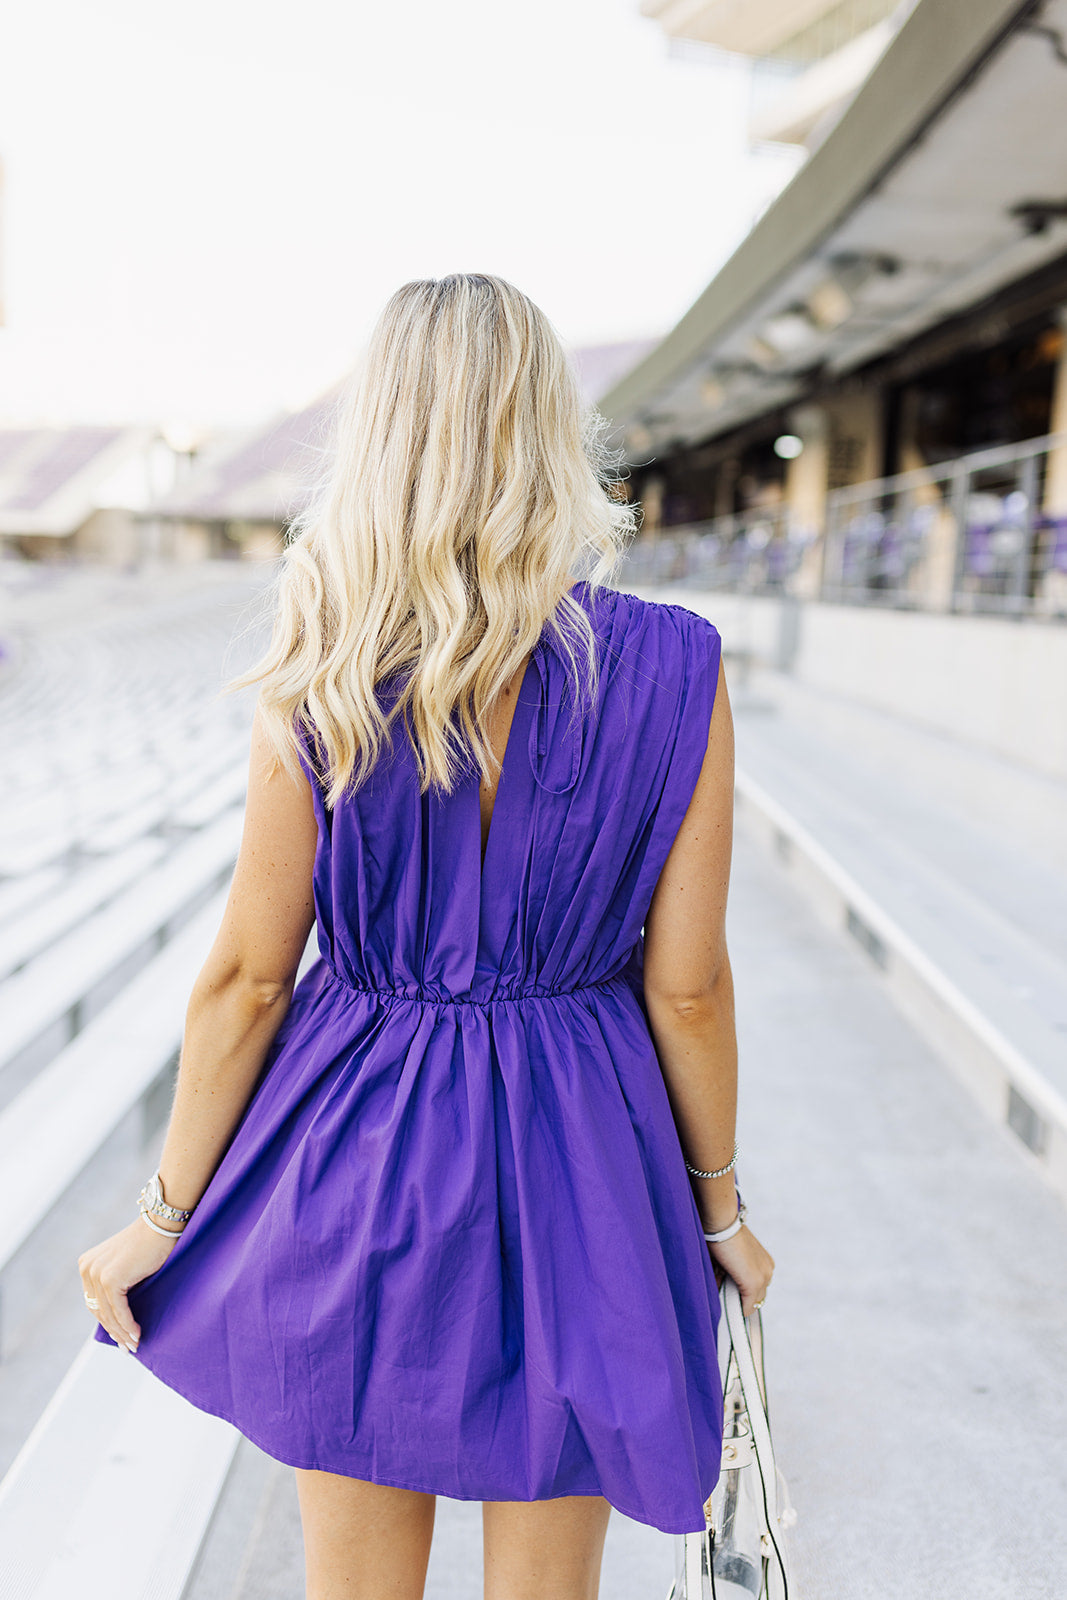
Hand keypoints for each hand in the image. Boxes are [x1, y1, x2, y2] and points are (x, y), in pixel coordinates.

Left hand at [78, 1215, 181, 1352]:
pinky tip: (138, 1335)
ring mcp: (97, 1273)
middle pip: (99, 1310)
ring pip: (109, 1314)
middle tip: (128, 1347)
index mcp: (87, 1264)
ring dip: (122, 1333)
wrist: (162, 1224)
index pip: (94, 1302)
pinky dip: (128, 1325)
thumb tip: (118, 1319)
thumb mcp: (125, 1265)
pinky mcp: (110, 1279)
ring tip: (134, 1345)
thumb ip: (117, 1285)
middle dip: (114, 1331)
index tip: (120, 1338)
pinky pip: (119, 1311)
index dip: (107, 1322)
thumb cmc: (150, 1244)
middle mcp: (87, 1268)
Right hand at [706, 1224, 774, 1318]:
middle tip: (723, 1295)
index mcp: (764, 1263)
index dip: (741, 1292)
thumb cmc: (721, 1235)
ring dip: (737, 1302)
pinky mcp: (753, 1283)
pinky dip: (736, 1309)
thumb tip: (719, 1289)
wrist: (722, 1223)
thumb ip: (727, 1275)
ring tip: (721, 1296)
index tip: (727, 1292)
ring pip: (752, 1303)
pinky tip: (725, 1306)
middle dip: (740, 1299)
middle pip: (756, 1298)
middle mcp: (768, 1270)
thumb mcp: (728, 1258)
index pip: (757, 1288)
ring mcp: (763, 1277)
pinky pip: (746, 1306)